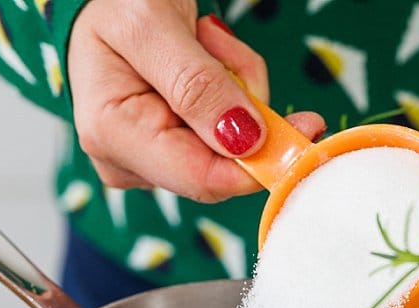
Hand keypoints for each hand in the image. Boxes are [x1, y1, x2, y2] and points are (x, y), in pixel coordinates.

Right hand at [66, 2, 324, 201]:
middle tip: (215, 43)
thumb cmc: (118, 0)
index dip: (261, 161)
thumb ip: (197, 85)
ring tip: (201, 38)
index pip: (203, 178)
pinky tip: (202, 53)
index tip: (307, 125)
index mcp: (111, 134)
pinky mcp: (169, 147)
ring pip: (231, 143)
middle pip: (222, 161)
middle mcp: (125, 159)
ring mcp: (148, 157)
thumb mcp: (152, 26)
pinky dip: (229, 87)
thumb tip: (245, 142)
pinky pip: (224, 130)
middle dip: (240, 101)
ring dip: (235, 85)